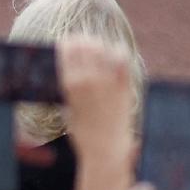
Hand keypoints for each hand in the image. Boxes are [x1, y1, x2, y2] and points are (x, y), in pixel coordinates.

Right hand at [56, 37, 137, 162]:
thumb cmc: (82, 134)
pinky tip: (114, 52)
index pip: (67, 52)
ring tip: (95, 45)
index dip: (66, 44)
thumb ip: (69, 91)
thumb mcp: (68, 110)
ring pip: (103, 49)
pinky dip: (117, 52)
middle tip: (80, 41)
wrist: (105, 149)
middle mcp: (89, 79)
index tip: (65, 43)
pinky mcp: (124, 85)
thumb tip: (67, 76)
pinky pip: (122, 60)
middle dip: (81, 40)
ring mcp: (108, 81)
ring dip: (97, 44)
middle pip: (85, 46)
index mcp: (71, 84)